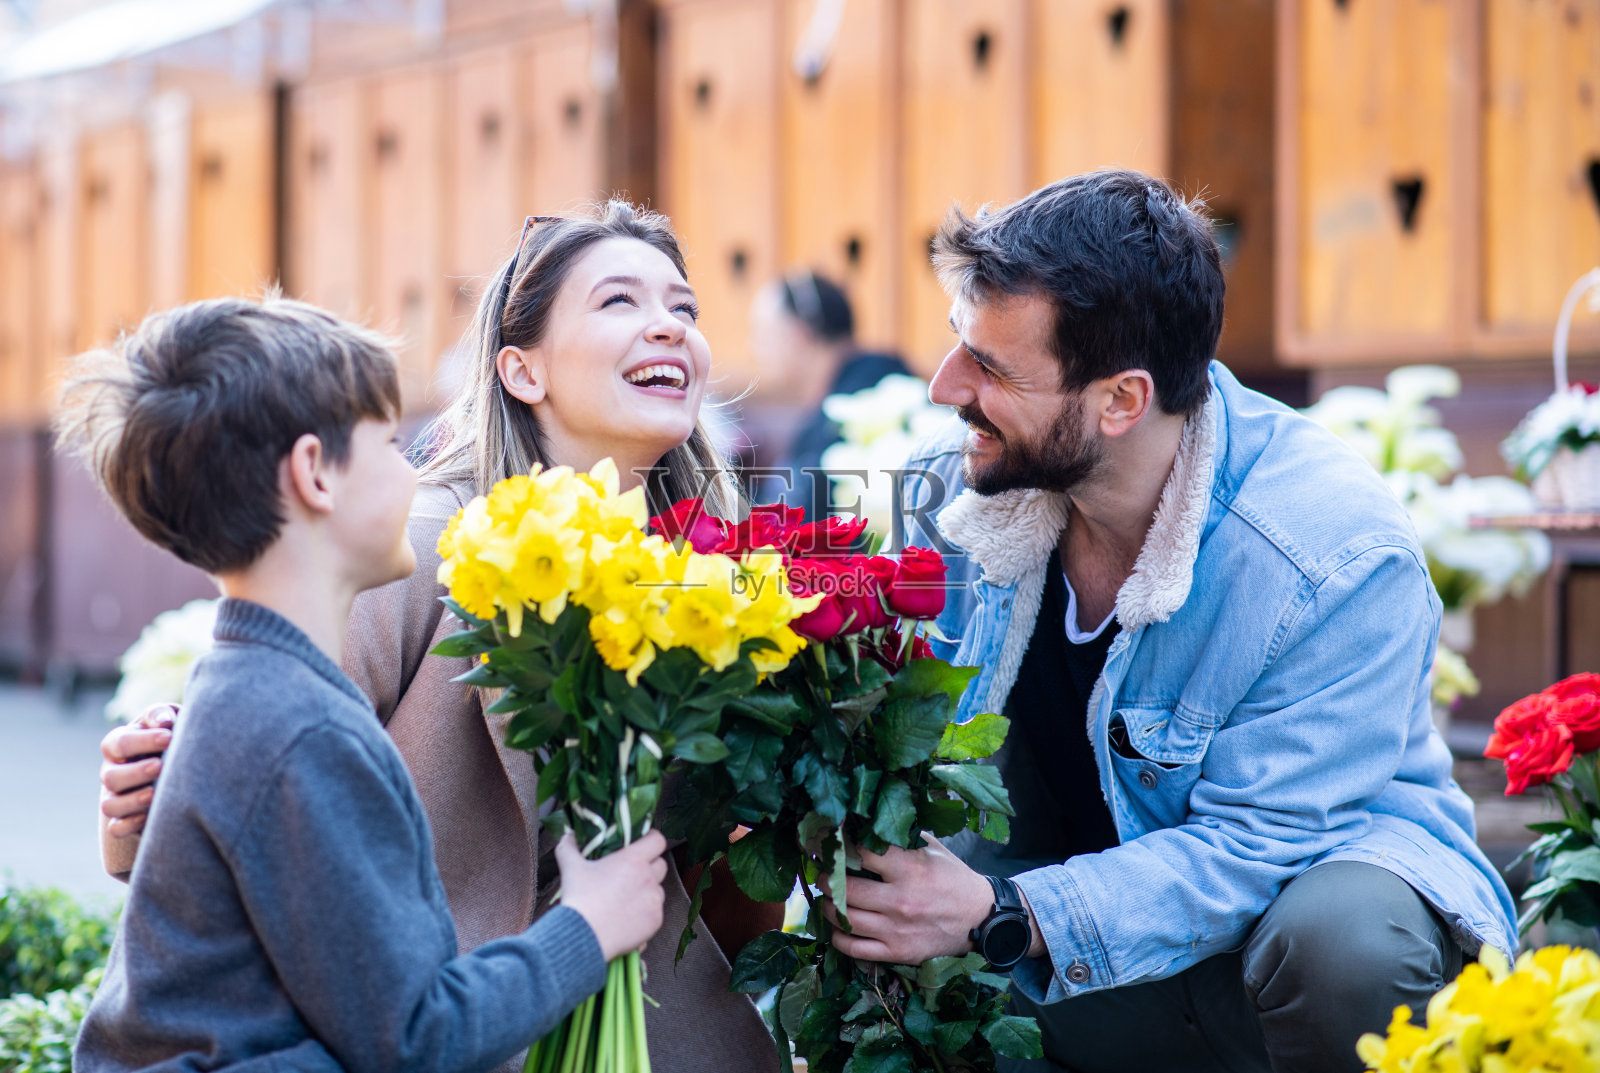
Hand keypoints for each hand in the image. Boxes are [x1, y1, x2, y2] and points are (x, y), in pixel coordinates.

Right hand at [99, 704, 176, 837]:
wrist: (178, 766)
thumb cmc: (170, 735)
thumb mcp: (167, 719)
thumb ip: (162, 714)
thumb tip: (165, 721)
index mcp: (119, 744)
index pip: (120, 742)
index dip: (143, 740)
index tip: (169, 737)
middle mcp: (111, 771)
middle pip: (111, 776)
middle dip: (136, 772)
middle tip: (160, 766)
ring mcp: (115, 796)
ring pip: (109, 805)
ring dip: (131, 801)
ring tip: (155, 794)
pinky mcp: (124, 819)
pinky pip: (116, 828)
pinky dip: (128, 824)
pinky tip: (149, 816)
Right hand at [556, 831, 668, 961]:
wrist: (584, 936)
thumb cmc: (579, 900)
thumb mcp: (571, 868)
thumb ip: (569, 847)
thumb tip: (568, 836)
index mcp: (633, 860)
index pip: (657, 840)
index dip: (651, 839)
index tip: (643, 843)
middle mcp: (648, 878)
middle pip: (661, 864)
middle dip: (650, 866)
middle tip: (631, 873)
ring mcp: (654, 901)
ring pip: (658, 889)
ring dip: (647, 890)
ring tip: (626, 898)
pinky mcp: (655, 921)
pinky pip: (656, 912)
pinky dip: (645, 913)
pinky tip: (627, 916)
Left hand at [822, 835, 995, 964]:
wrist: (979, 919)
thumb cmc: (952, 878)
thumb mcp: (932, 849)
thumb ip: (901, 838)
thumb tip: (865, 823)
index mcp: (910, 869)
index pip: (862, 853)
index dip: (842, 846)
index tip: (832, 844)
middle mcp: (901, 900)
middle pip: (846, 889)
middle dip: (827, 878)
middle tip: (823, 873)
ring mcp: (897, 929)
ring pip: (845, 919)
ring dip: (828, 906)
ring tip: (828, 898)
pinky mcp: (898, 953)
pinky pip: (854, 949)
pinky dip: (839, 937)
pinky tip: (839, 927)